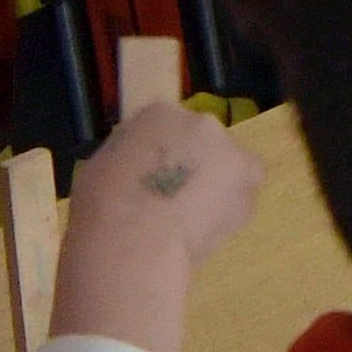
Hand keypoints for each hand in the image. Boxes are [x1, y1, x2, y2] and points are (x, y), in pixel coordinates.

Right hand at [46, 98, 261, 351]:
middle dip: (193, 167)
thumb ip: (132, 157)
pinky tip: (206, 229)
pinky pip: (242, 193)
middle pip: (202, 141)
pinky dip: (229, 209)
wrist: (134, 239)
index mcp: (158, 112)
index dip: (162, 157)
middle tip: (176, 201)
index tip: (154, 179)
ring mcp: (229, 149)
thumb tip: (141, 167)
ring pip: (229, 166)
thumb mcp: (103, 167)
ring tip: (193, 219)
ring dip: (217, 186)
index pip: (166, 125)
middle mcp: (199, 122)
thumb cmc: (102, 206)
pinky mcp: (248, 182)